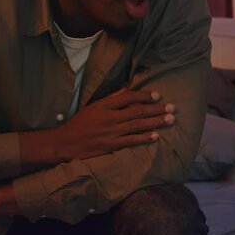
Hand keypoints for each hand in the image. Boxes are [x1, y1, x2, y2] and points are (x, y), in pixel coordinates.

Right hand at [55, 90, 175, 160]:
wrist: (63, 143)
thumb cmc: (79, 124)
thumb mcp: (93, 106)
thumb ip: (111, 98)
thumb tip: (127, 89)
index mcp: (104, 105)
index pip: (128, 97)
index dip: (144, 95)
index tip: (158, 95)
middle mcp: (109, 117)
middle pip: (137, 111)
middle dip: (156, 109)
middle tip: (172, 107)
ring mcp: (110, 132)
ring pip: (137, 125)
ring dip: (156, 122)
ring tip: (170, 119)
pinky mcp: (110, 145)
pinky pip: (131, 140)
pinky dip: (144, 138)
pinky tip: (156, 136)